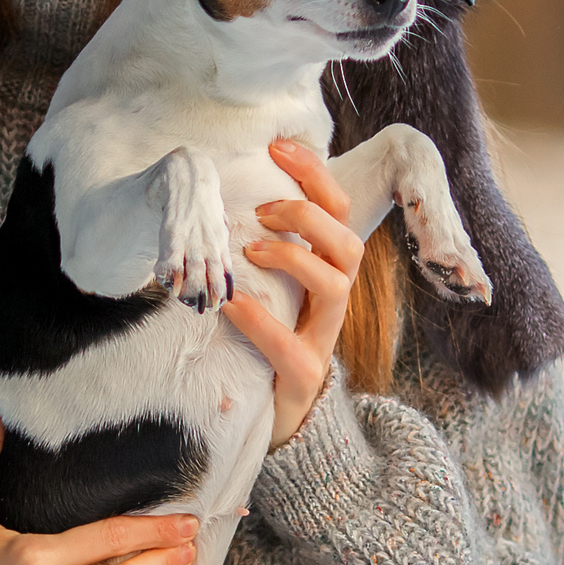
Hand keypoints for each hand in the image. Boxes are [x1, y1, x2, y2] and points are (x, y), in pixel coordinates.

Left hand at [222, 137, 360, 445]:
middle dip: (310, 216)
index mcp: (326, 270)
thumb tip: (214, 190)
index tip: (277, 146)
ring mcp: (323, 340)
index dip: (315, 174)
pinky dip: (260, 321)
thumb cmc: (263, 338)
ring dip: (295, 257)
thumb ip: (255, 243)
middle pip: (349, 244)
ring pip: (337, 286)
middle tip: (261, 209)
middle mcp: (333, 301)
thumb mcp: (264, 283)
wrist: (271, 418)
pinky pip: (292, 347)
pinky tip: (230, 304)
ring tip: (249, 248)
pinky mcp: (304, 378)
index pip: (338, 211)